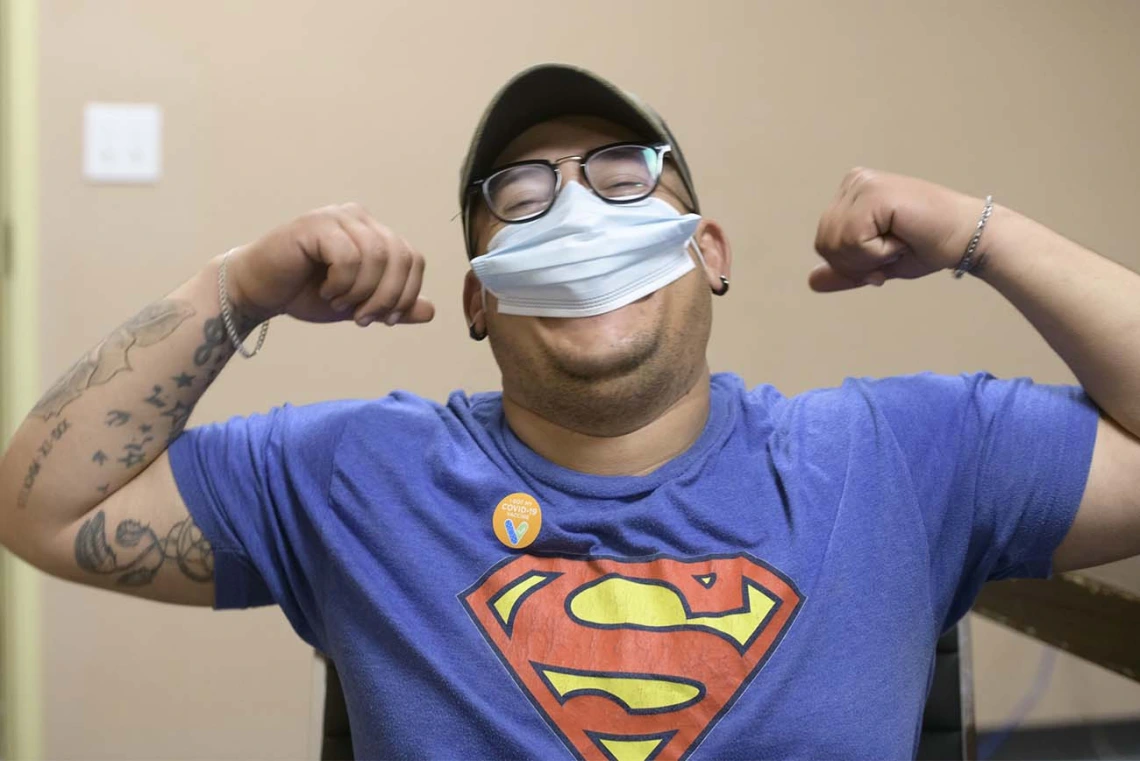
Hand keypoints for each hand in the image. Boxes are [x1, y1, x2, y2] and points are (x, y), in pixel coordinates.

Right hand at [224, 203, 434, 325]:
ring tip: (339, 304)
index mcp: (374, 232)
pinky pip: (349, 255)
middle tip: (363, 319)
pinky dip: (342, 283)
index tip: (385, 320)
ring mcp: (337, 217)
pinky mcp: (315, 225)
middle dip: (387, 297)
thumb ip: (393, 306)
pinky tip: (326, 291)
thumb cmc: (306, 293)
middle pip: (400, 257)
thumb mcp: (358, 304)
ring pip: (377, 256)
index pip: (413, 259)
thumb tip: (430, 311)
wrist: (259, 291)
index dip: (406, 293)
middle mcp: (359, 218)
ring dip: (362, 292)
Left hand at [811, 168, 988, 291]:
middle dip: (859, 262)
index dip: (853, 262)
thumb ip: (845, 269)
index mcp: (851, 193)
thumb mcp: (877, 263)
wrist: (967, 238)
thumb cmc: (928, 247)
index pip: (824, 243)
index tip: (887, 252)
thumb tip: (811, 282)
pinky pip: (854, 241)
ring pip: (836, 244)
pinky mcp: (873, 194)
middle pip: (825, 244)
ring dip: (871, 257)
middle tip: (895, 248)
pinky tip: (903, 236)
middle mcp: (854, 181)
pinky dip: (879, 252)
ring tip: (900, 240)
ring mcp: (863, 184)